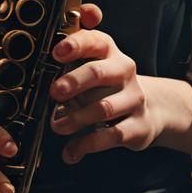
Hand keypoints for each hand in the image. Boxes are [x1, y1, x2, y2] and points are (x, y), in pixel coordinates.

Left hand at [48, 5, 162, 164]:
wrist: (152, 107)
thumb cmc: (109, 84)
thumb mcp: (94, 66)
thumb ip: (70, 65)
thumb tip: (39, 77)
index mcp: (109, 51)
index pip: (93, 41)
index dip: (75, 44)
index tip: (56, 52)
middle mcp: (124, 70)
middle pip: (98, 72)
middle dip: (74, 82)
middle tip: (54, 92)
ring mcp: (134, 98)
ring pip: (103, 107)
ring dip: (76, 118)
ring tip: (57, 126)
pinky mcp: (139, 126)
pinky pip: (110, 136)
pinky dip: (87, 145)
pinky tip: (70, 152)